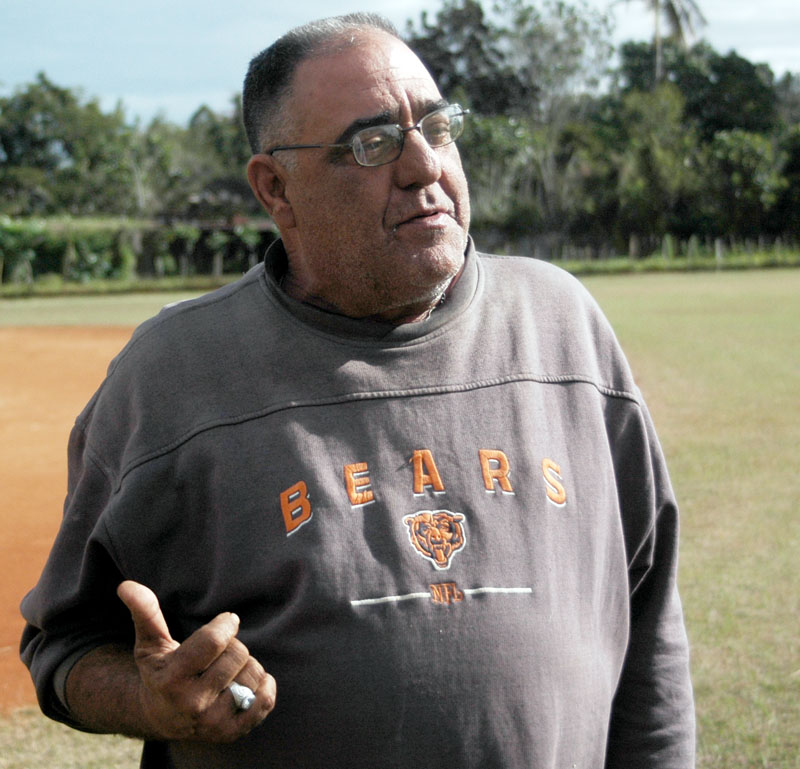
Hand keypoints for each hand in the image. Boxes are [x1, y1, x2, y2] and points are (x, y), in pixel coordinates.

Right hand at [117, 580, 275, 741]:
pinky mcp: (232, 732)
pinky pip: (265, 699)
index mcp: (170, 679)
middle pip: (237, 654)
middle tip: (219, 652)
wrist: (164, 716)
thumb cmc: (160, 670)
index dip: (226, 623)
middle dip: (233, 645)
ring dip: (246, 665)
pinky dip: (264, 685)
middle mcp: (191, 703)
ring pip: (253, 673)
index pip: (215, 641)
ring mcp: (213, 721)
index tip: (226, 621)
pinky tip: (245, 683)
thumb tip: (126, 585)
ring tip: (227, 670)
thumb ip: (144, 613)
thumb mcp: (150, 643)